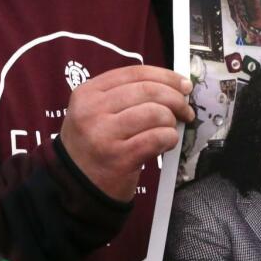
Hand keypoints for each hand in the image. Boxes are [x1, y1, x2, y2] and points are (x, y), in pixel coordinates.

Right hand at [58, 64, 193, 200]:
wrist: (76, 187)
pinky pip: (157, 138)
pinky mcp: (119, 158)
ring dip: (171, 121)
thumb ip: (127, 95)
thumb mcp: (96, 112)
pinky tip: (166, 142)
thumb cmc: (94, 145)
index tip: (183, 84)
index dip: (166, 76)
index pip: (135, 73)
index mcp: (87, 93)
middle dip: (176, 99)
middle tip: (185, 109)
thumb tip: (173, 85)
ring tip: (169, 129)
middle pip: (149, 90)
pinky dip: (169, 138)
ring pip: (155, 113)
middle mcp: (92, 111)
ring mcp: (104, 135)